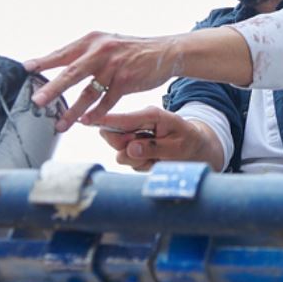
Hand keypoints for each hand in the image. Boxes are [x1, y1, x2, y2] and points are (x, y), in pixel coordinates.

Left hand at [24, 32, 178, 130]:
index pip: (62, 53)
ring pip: (89, 92)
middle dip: (52, 89)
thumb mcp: (107, 44)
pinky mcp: (127, 80)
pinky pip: (107, 101)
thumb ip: (86, 54)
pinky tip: (87, 122)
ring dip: (72, 111)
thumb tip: (60, 66)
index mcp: (92, 40)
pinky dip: (96, 113)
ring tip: (59, 124)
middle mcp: (101, 51)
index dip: (43, 62)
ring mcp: (114, 66)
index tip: (25, 69)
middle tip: (36, 101)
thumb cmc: (131, 51)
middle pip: (72, 73)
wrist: (164, 52)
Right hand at [96, 106, 223, 171]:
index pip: (122, 118)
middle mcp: (139, 124)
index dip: (103, 120)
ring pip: (120, 154)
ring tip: (158, 158)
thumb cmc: (190, 143)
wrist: (197, 149)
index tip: (84, 120)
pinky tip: (156, 161)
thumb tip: (129, 150)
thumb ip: (154, 148)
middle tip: (147, 153)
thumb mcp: (179, 146)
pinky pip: (129, 162)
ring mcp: (134, 138)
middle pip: (114, 137)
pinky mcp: (133, 150)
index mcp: (150, 115)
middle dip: (126, 149)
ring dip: (137, 161)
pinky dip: (142, 166)